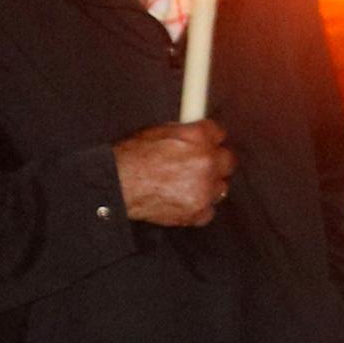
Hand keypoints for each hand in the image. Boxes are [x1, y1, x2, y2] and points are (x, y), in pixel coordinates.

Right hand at [114, 123, 232, 226]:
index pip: (219, 134)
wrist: (116, 186)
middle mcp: (208, 160)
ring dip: (207, 186)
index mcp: (199, 136)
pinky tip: (181, 203)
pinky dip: (198, 208)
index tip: (206, 145)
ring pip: (220, 187)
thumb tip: (193, 134)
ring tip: (186, 187)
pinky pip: (208, 210)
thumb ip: (183, 133)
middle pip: (227, 161)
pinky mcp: (198, 211)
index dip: (210, 140)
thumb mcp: (157, 131)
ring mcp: (205, 188)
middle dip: (214, 163)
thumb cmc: (129, 157)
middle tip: (197, 167)